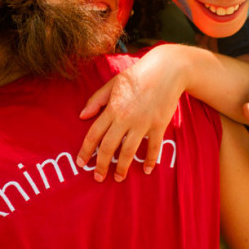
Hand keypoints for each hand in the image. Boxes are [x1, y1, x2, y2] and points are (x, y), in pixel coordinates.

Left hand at [76, 47, 184, 181]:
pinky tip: (147, 170)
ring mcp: (143, 123)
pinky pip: (153, 147)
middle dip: (102, 165)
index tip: (81, 163)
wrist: (167, 70)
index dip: (86, 151)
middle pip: (109, 147)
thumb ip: (96, 100)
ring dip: (123, 167)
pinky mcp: (158, 125)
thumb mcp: (113, 83)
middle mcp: (125, 118)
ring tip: (118, 178)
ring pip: (129, 151)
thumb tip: (82, 116)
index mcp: (112, 108)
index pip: (94, 134)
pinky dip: (150, 160)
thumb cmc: (137, 75)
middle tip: (98, 177)